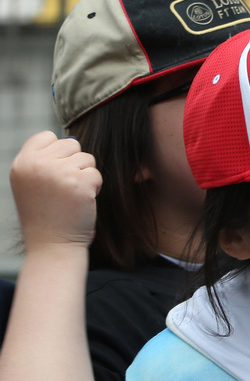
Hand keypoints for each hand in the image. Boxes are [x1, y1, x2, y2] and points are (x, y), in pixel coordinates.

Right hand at [10, 131, 99, 250]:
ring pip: (87, 158)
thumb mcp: (32, 183)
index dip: (58, 153)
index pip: (47, 136)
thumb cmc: (45, 214)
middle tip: (66, 187)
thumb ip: (44, 160)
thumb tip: (72, 139)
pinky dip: (94, 187)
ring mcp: (58, 172)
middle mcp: (37, 164)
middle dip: (74, 164)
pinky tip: (82, 201)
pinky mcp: (79, 183)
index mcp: (22, 162)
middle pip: (71, 144)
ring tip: (72, 195)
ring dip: (85, 176)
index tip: (54, 175)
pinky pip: (96, 174)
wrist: (52, 244)